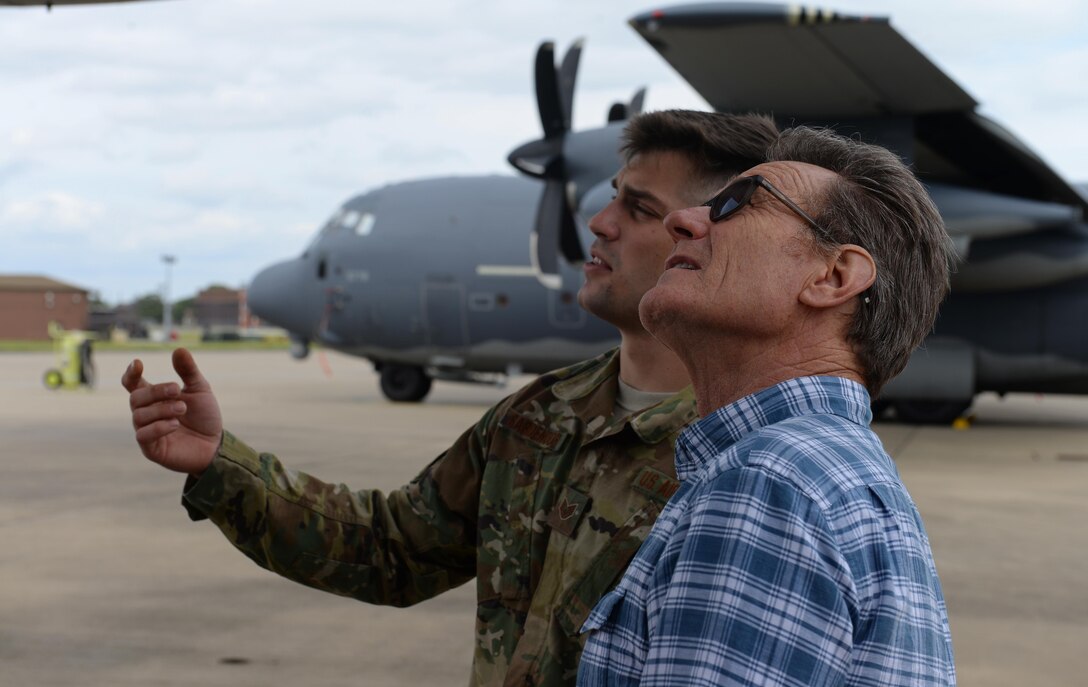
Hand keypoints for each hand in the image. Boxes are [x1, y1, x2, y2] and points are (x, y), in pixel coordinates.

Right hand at [122, 347, 222, 474]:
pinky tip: (175, 424)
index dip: (131, 374)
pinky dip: (159, 427)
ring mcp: (146, 431)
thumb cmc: (204, 416)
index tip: (138, 363)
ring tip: (183, 409)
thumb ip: (188, 371)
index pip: (132, 384)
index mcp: (154, 398)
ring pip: (139, 416)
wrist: (215, 444)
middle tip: (177, 390)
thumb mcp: (200, 390)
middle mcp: (146, 413)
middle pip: (136, 398)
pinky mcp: (150, 449)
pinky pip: (143, 436)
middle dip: (156, 392)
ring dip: (161, 410)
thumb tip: (179, 349)